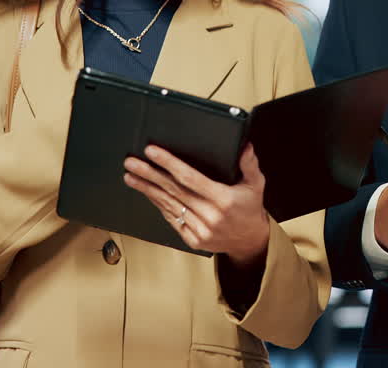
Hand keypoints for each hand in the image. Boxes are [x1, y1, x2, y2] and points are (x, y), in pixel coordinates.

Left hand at [124, 143, 270, 266]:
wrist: (250, 241)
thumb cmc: (250, 208)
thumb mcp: (255, 183)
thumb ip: (249, 164)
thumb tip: (245, 146)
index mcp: (223, 199)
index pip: (189, 178)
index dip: (169, 163)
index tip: (153, 152)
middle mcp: (210, 216)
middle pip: (173, 190)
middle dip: (149, 174)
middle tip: (132, 163)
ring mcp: (200, 230)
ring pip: (168, 205)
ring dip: (148, 189)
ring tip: (131, 176)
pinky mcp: (193, 240)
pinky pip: (172, 219)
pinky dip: (159, 205)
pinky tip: (148, 193)